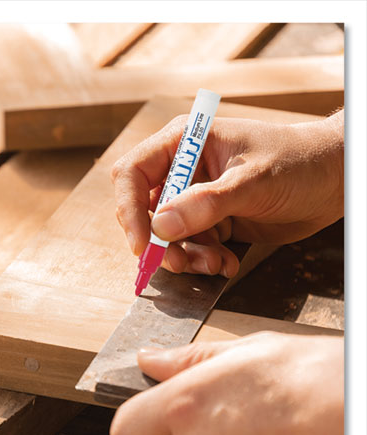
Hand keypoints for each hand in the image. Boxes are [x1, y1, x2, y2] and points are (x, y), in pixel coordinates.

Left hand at [110, 332, 343, 434]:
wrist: (358, 414)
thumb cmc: (311, 374)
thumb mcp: (244, 350)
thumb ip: (186, 360)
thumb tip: (149, 360)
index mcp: (187, 404)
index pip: (125, 430)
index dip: (136, 421)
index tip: (149, 413)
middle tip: (216, 414)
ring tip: (248, 428)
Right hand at [111, 111, 343, 277]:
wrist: (332, 182)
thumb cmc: (297, 162)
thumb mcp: (252, 181)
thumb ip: (206, 203)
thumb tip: (161, 226)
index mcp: (184, 143)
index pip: (133, 173)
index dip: (129, 209)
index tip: (143, 244)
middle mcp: (183, 171)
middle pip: (144, 211)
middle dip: (160, 242)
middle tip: (180, 263)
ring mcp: (195, 198)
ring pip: (167, 236)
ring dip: (186, 256)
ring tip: (216, 264)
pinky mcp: (210, 221)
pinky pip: (190, 247)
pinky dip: (204, 261)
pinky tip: (227, 262)